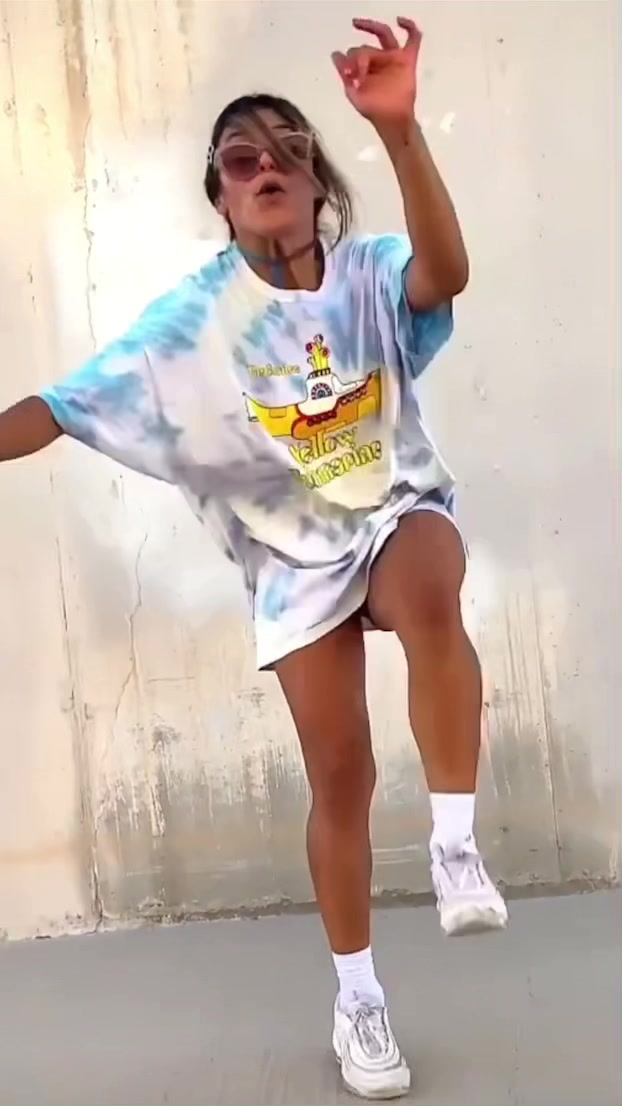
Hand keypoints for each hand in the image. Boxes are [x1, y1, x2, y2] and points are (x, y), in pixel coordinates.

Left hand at [331, 16, 420, 134]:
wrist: (391, 120)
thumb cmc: (374, 110)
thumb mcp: (354, 94)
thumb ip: (344, 75)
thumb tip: (335, 54)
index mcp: (365, 68)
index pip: (355, 55)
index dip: (350, 61)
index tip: (348, 73)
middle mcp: (378, 61)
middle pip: (366, 46)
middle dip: (358, 53)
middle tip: (351, 59)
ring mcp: (393, 59)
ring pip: (384, 35)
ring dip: (372, 27)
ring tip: (359, 25)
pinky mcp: (407, 61)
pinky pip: (413, 39)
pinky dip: (410, 27)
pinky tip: (400, 21)